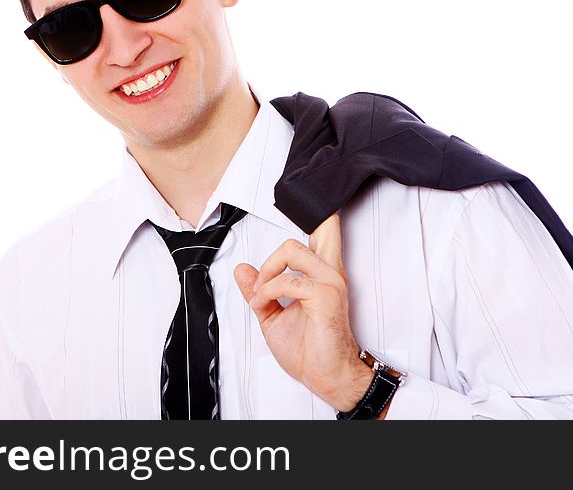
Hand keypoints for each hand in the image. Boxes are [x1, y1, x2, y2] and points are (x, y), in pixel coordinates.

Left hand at [233, 214, 373, 411]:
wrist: (325, 376)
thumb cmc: (308, 349)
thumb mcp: (272, 315)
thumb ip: (259, 289)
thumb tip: (242, 270)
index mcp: (322, 272)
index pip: (327, 230)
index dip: (322, 211)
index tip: (307, 196)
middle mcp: (330, 271)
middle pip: (315, 227)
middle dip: (278, 249)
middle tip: (263, 282)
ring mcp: (330, 281)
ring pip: (290, 249)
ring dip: (266, 272)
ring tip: (261, 295)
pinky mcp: (325, 295)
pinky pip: (286, 280)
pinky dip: (267, 291)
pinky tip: (264, 305)